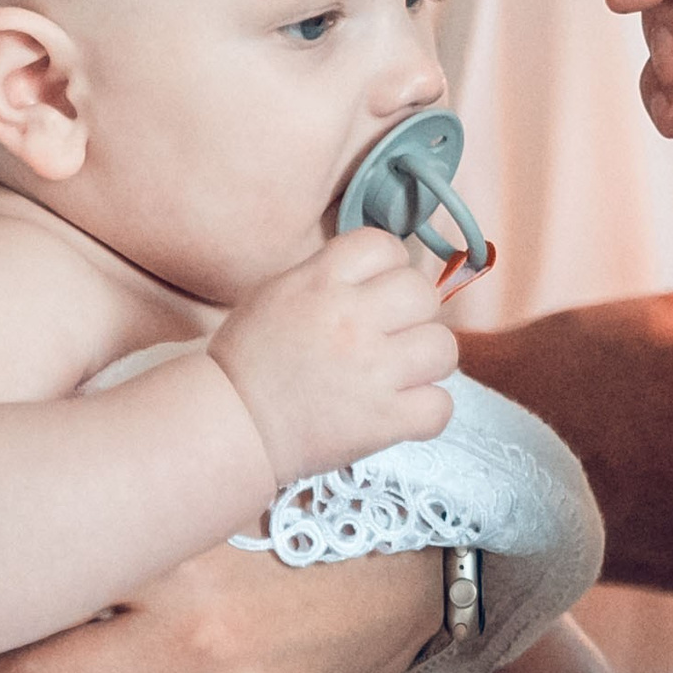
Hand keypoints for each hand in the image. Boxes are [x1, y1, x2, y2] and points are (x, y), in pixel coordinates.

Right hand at [209, 229, 457, 482]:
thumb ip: (331, 277)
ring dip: (428, 361)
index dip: (390, 267)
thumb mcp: (279, 294)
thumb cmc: (250, 361)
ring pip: (443, 347)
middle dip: (414, 314)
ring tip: (402, 374)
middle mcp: (350, 320)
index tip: (379, 291)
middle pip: (423, 293)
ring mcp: (371, 371)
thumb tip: (384, 274)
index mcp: (319, 282)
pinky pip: (441, 405)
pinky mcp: (383, 420)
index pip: (385, 246)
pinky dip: (428, 411)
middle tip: (392, 336)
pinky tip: (403, 411)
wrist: (229, 426)